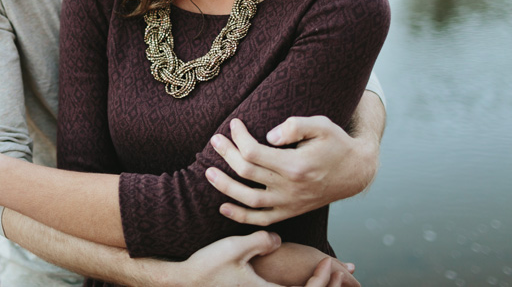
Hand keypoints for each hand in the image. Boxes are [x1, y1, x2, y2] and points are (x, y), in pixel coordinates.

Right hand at [175, 233, 356, 286]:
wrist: (186, 280)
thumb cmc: (209, 266)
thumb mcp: (235, 248)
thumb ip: (261, 241)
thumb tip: (278, 239)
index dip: (323, 281)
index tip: (327, 262)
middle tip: (337, 269)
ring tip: (323, 272)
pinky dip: (298, 286)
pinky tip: (297, 275)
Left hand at [206, 115, 378, 225]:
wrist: (356, 172)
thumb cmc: (336, 143)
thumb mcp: (321, 125)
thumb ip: (295, 126)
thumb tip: (269, 136)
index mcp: (296, 165)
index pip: (254, 152)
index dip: (239, 137)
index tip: (234, 123)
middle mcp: (291, 187)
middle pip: (247, 172)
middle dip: (227, 154)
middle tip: (214, 140)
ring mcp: (290, 203)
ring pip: (250, 200)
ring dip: (225, 187)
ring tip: (209, 172)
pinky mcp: (291, 212)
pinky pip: (262, 219)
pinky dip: (241, 217)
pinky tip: (224, 207)